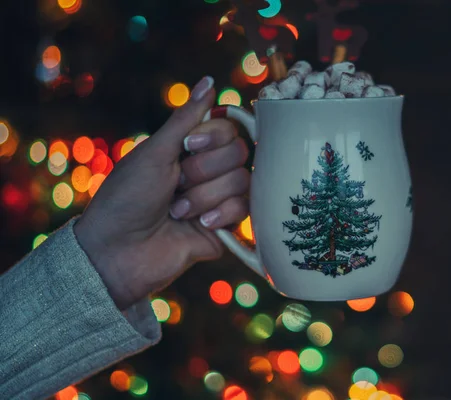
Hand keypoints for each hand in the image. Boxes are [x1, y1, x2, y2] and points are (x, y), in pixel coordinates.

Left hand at [74, 76, 249, 309]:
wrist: (118, 251)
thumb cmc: (127, 198)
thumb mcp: (154, 152)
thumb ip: (186, 118)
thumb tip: (208, 80)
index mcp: (190, 150)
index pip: (228, 128)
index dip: (214, 136)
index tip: (189, 146)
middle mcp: (208, 172)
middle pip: (239, 152)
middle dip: (204, 170)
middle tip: (176, 185)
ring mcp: (219, 199)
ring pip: (242, 181)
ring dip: (205, 196)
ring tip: (177, 211)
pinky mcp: (226, 227)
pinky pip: (244, 209)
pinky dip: (219, 215)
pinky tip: (199, 225)